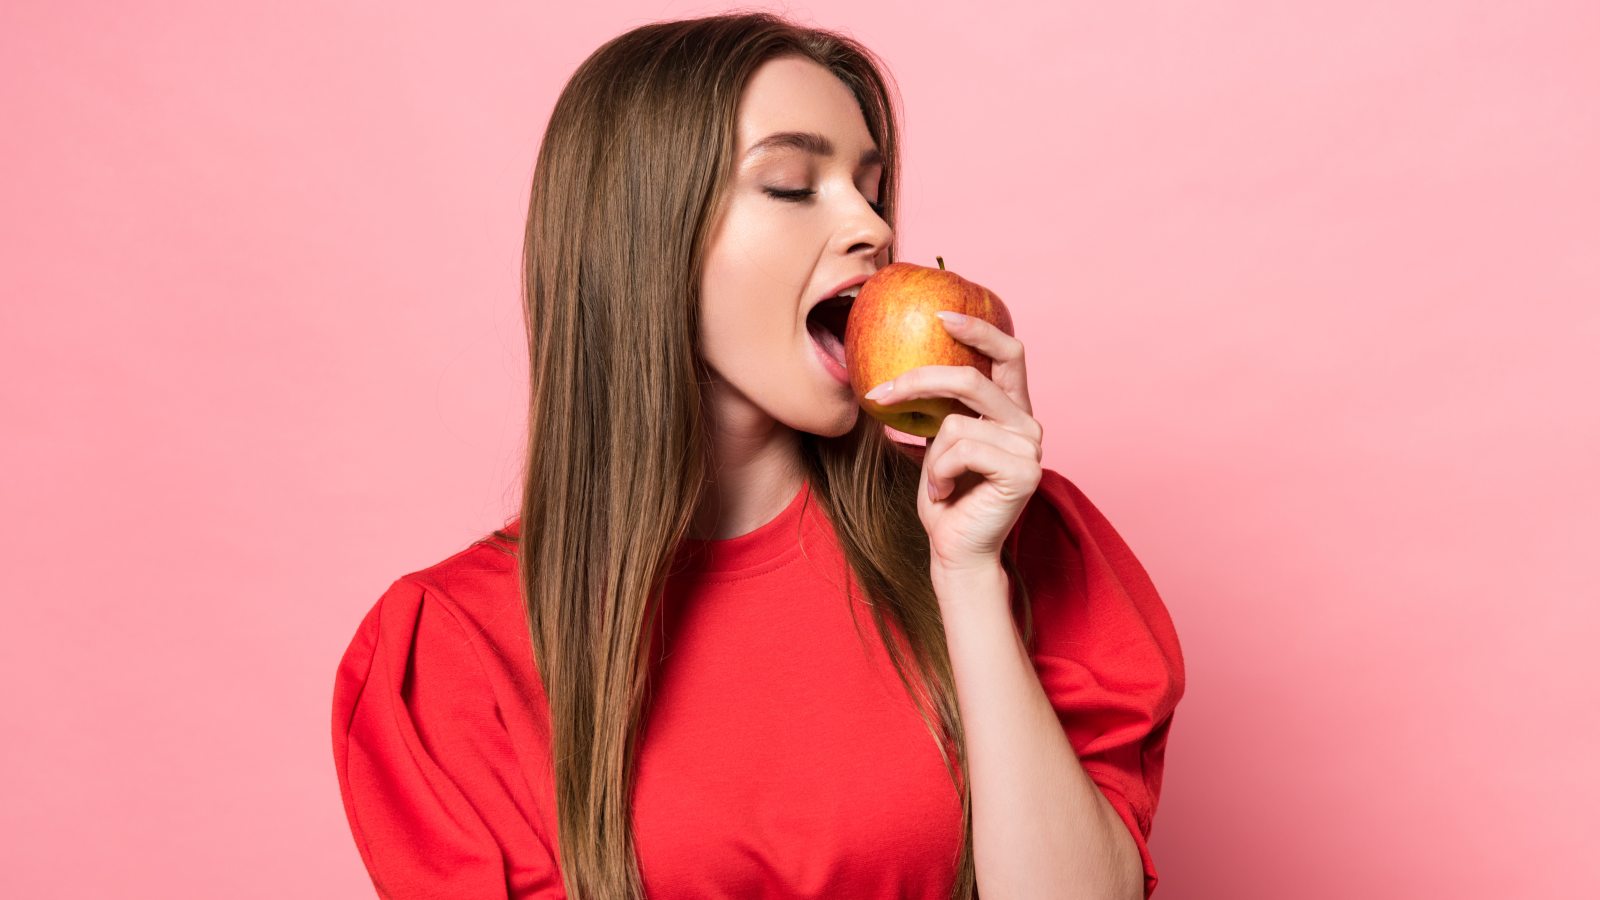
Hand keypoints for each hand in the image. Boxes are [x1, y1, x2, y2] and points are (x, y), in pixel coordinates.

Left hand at [867, 311, 1043, 574]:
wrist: (955, 550)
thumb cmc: (945, 498)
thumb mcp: (936, 442)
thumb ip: (939, 406)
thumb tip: (900, 366)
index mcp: (1011, 410)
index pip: (1008, 353)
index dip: (979, 329)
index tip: (941, 315)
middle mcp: (1027, 423)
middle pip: (971, 378)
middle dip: (918, 381)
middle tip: (878, 394)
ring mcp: (1030, 447)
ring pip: (956, 422)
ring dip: (930, 457)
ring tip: (937, 482)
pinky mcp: (1023, 470)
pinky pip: (960, 449)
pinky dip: (939, 473)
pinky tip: (947, 494)